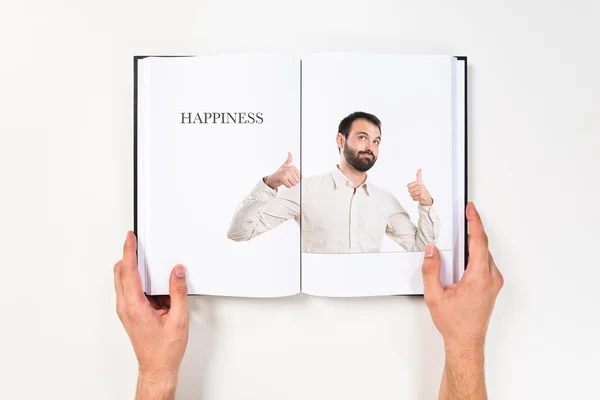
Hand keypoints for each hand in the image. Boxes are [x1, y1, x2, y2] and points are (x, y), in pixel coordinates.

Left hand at [114, 231, 188, 394]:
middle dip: (127, 256)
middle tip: (135, 243)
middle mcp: (126, 307)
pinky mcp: (130, 314)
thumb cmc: (164, 350)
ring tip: (145, 260)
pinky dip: (136, 281)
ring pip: (123, 282)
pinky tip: (151, 282)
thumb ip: (178, 292)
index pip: (129, 271)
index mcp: (135, 306)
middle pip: (120, 273)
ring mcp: (126, 311)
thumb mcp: (178, 319)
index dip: (129, 251)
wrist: (157, 368)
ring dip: (131, 269)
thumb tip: (177, 272)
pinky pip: (129, 291)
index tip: (130, 238)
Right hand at [264, 152, 300, 188]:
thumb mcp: (285, 166)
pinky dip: (287, 186)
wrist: (272, 179)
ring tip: (286, 180)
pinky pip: (289, 186)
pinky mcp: (283, 179)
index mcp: (292, 167)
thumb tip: (289, 153)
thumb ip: (288, 160)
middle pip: (297, 180)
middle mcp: (290, 169)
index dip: (295, 178)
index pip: (300, 177)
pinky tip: (283, 182)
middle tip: (288, 179)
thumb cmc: (279, 173)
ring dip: (290, 184)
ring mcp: (286, 173)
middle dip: (293, 182)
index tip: (290, 176)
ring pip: (294, 183)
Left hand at [407, 169, 432, 205]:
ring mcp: (422, 191)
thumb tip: (420, 168)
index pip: (408, 185)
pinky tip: (418, 197)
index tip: (414, 187)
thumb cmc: (422, 190)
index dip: (409, 187)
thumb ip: (419, 175)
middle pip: (409, 190)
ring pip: (411, 194)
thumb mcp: (420, 182)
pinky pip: (414, 198)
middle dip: (411, 192)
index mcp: (419, 182)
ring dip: (413, 196)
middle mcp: (421, 186)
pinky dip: (415, 199)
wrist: (427, 197)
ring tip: (417, 195)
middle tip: (416, 192)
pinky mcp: (422, 196)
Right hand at [421, 202, 502, 351]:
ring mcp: (494, 282)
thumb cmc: (454, 323)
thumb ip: (431, 271)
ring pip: (485, 254)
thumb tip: (431, 252)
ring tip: (459, 238)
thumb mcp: (434, 296)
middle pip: (482, 246)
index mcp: (479, 278)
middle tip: (464, 217)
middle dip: (471, 231)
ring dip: (473, 244)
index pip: (479, 242)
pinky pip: (486, 263)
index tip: (471, 209)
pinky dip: (475, 255)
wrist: (466, 342)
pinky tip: (464, 256)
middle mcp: (491, 278)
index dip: (474, 222)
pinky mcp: (493, 286)